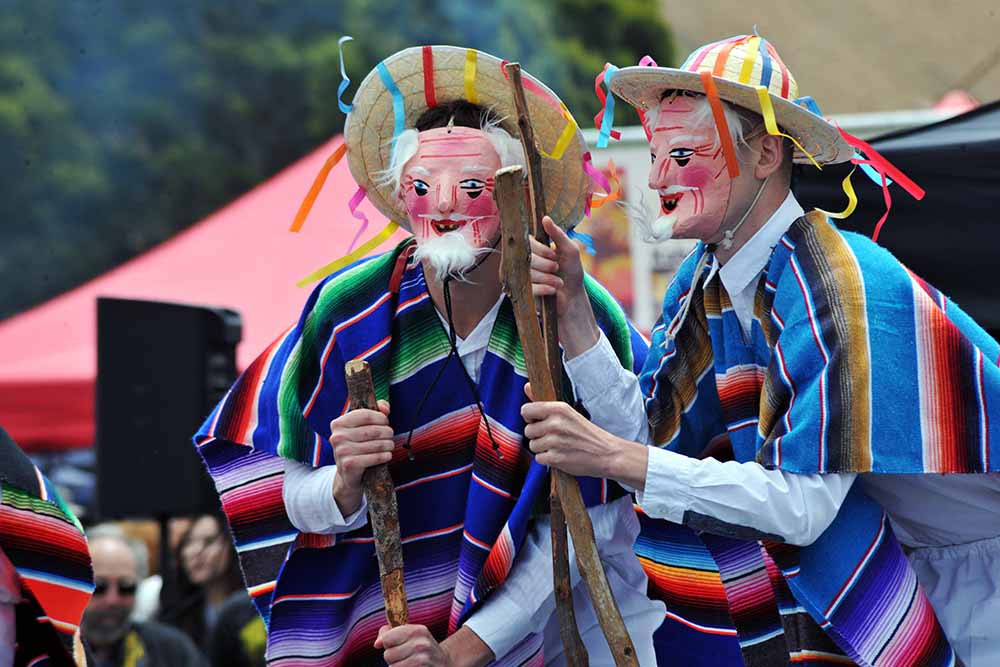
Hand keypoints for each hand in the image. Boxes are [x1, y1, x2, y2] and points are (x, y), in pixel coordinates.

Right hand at [330, 400, 393, 515]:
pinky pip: (374, 457)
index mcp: (338, 423)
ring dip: (388, 444)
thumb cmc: (358, 446)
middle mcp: (337, 436)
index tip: (386, 422)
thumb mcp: (362, 428)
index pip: (365, 414)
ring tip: (390, 445)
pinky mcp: (349, 465)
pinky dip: (384, 456)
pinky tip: (387, 455)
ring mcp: (342, 451)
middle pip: (372, 430)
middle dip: (387, 432)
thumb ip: (375, 412)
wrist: (348, 475)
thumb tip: (385, 407)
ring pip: (375, 444)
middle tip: (391, 436)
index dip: (380, 417)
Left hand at [376, 624, 451, 666]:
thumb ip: (390, 633)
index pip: (387, 639)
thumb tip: (377, 643)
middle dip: (393, 657)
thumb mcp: (410, 634)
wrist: (443, 663)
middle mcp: (422, 645)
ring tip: (409, 663)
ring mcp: (423, 661)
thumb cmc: (421, 648)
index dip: (388, 643)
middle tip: (406, 656)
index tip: (395, 644)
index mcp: (418, 630)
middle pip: (388, 655)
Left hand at [521, 400, 648, 489]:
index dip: (530, 417)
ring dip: (543, 448)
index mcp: (558, 408)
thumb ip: (544, 402)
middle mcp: (555, 423)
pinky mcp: (555, 458)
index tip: (540, 421)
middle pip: (528, 430)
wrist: (607, 453)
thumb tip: (526, 386)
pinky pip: (539, 459)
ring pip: (533, 445)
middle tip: (555, 437)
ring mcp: (555, 441)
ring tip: (559, 446)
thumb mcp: (568, 412)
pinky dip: (548, 460)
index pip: (525, 410)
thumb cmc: (587, 433)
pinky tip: (561, 455)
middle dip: (538, 435)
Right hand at [530, 216, 599, 357]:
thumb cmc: (572, 273)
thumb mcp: (569, 251)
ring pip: (528, 273)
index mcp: (534, 250)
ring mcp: (523, 277)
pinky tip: (553, 290)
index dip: (540, 249)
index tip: (554, 254)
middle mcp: (526, 262)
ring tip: (558, 282)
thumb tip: (545, 218)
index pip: (527, 242)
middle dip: (546, 264)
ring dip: (548, 277)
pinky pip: (529, 287)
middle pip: (527, 257)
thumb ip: (558, 235)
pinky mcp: (524, 292)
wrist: (573, 299)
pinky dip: (544, 288)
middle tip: (557, 268)